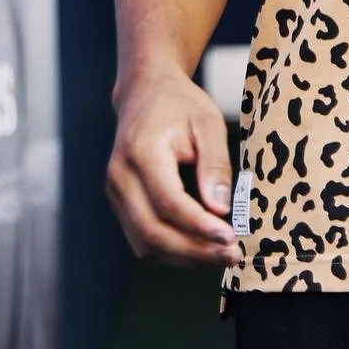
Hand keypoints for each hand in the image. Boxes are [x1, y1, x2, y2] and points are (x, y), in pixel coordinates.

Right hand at [107, 68, 240, 266]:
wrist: (145, 92)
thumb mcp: (208, 121)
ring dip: (185, 257)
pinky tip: (201, 245)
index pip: (169, 203)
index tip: (231, 238)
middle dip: (195, 251)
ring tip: (222, 254)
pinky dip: (172, 249)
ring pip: (146, 244)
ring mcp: (115, 193)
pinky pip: (143, 239)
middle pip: (153, 232)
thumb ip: (215, 163)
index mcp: (141, 152)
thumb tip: (221, 210)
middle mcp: (120, 177)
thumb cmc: (180, 104)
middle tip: (233, 254)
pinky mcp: (121, 204)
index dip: (200, 227)